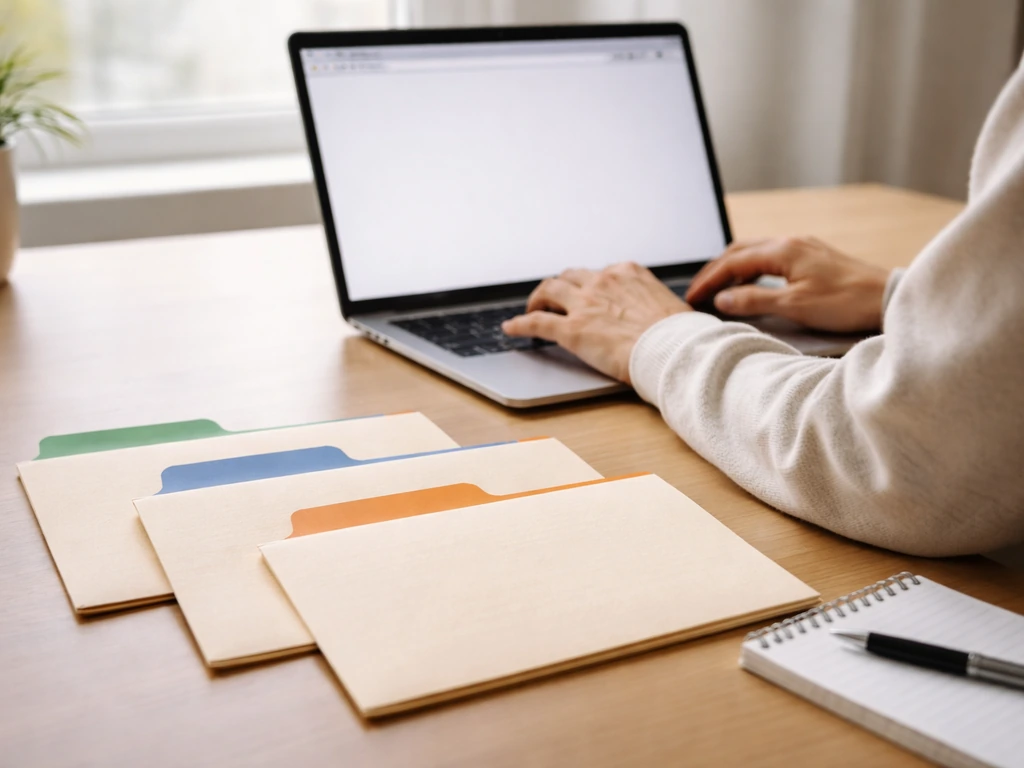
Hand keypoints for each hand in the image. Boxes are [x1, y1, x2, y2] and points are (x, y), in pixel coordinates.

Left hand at [502, 262, 691, 383]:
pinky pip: (536, 322)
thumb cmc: (679, 335)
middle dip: (560, 287)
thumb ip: (652, 304)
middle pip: (569, 277)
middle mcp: (603, 281)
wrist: (674, 351)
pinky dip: (519, 323)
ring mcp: (584, 304)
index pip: (600, 273)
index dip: (588, 285)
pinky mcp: (571, 329)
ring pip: (548, 291)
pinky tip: (510, 328)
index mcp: (628, 273)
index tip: (586, 294)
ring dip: (537, 299)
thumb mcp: (669, 306)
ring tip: (531, 309)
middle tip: (553, 299)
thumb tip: (656, 316)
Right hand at [686, 237, 889, 332]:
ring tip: (717, 289)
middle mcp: (791, 242)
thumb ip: (754, 300)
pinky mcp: (813, 257)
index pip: (732, 262)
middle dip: (714, 271)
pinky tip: (749, 284)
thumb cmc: (845, 302)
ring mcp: (803, 248)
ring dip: (732, 269)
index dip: (708, 280)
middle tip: (698, 292)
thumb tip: (722, 299)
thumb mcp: (794, 305)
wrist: (887, 298)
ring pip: (755, 252)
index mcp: (783, 250)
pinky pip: (770, 258)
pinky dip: (750, 270)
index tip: (692, 298)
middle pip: (739, 251)